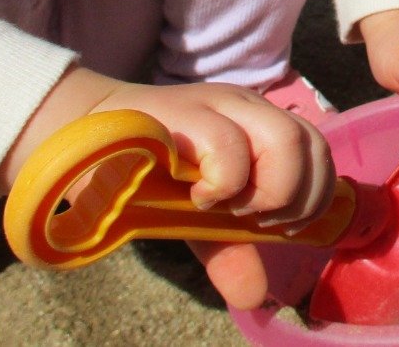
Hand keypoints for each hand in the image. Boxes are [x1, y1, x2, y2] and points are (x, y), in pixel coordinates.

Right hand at [0, 68, 335, 310]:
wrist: (79, 139)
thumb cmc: (143, 177)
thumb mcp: (194, 218)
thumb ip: (229, 249)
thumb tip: (255, 296)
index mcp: (259, 125)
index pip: (319, 150)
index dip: (314, 194)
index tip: (282, 226)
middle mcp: (247, 107)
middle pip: (310, 142)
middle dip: (294, 196)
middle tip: (256, 220)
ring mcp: (217, 104)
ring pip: (284, 138)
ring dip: (268, 188)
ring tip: (229, 209)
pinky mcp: (182, 111)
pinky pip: (229, 142)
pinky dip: (226, 182)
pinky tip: (200, 198)